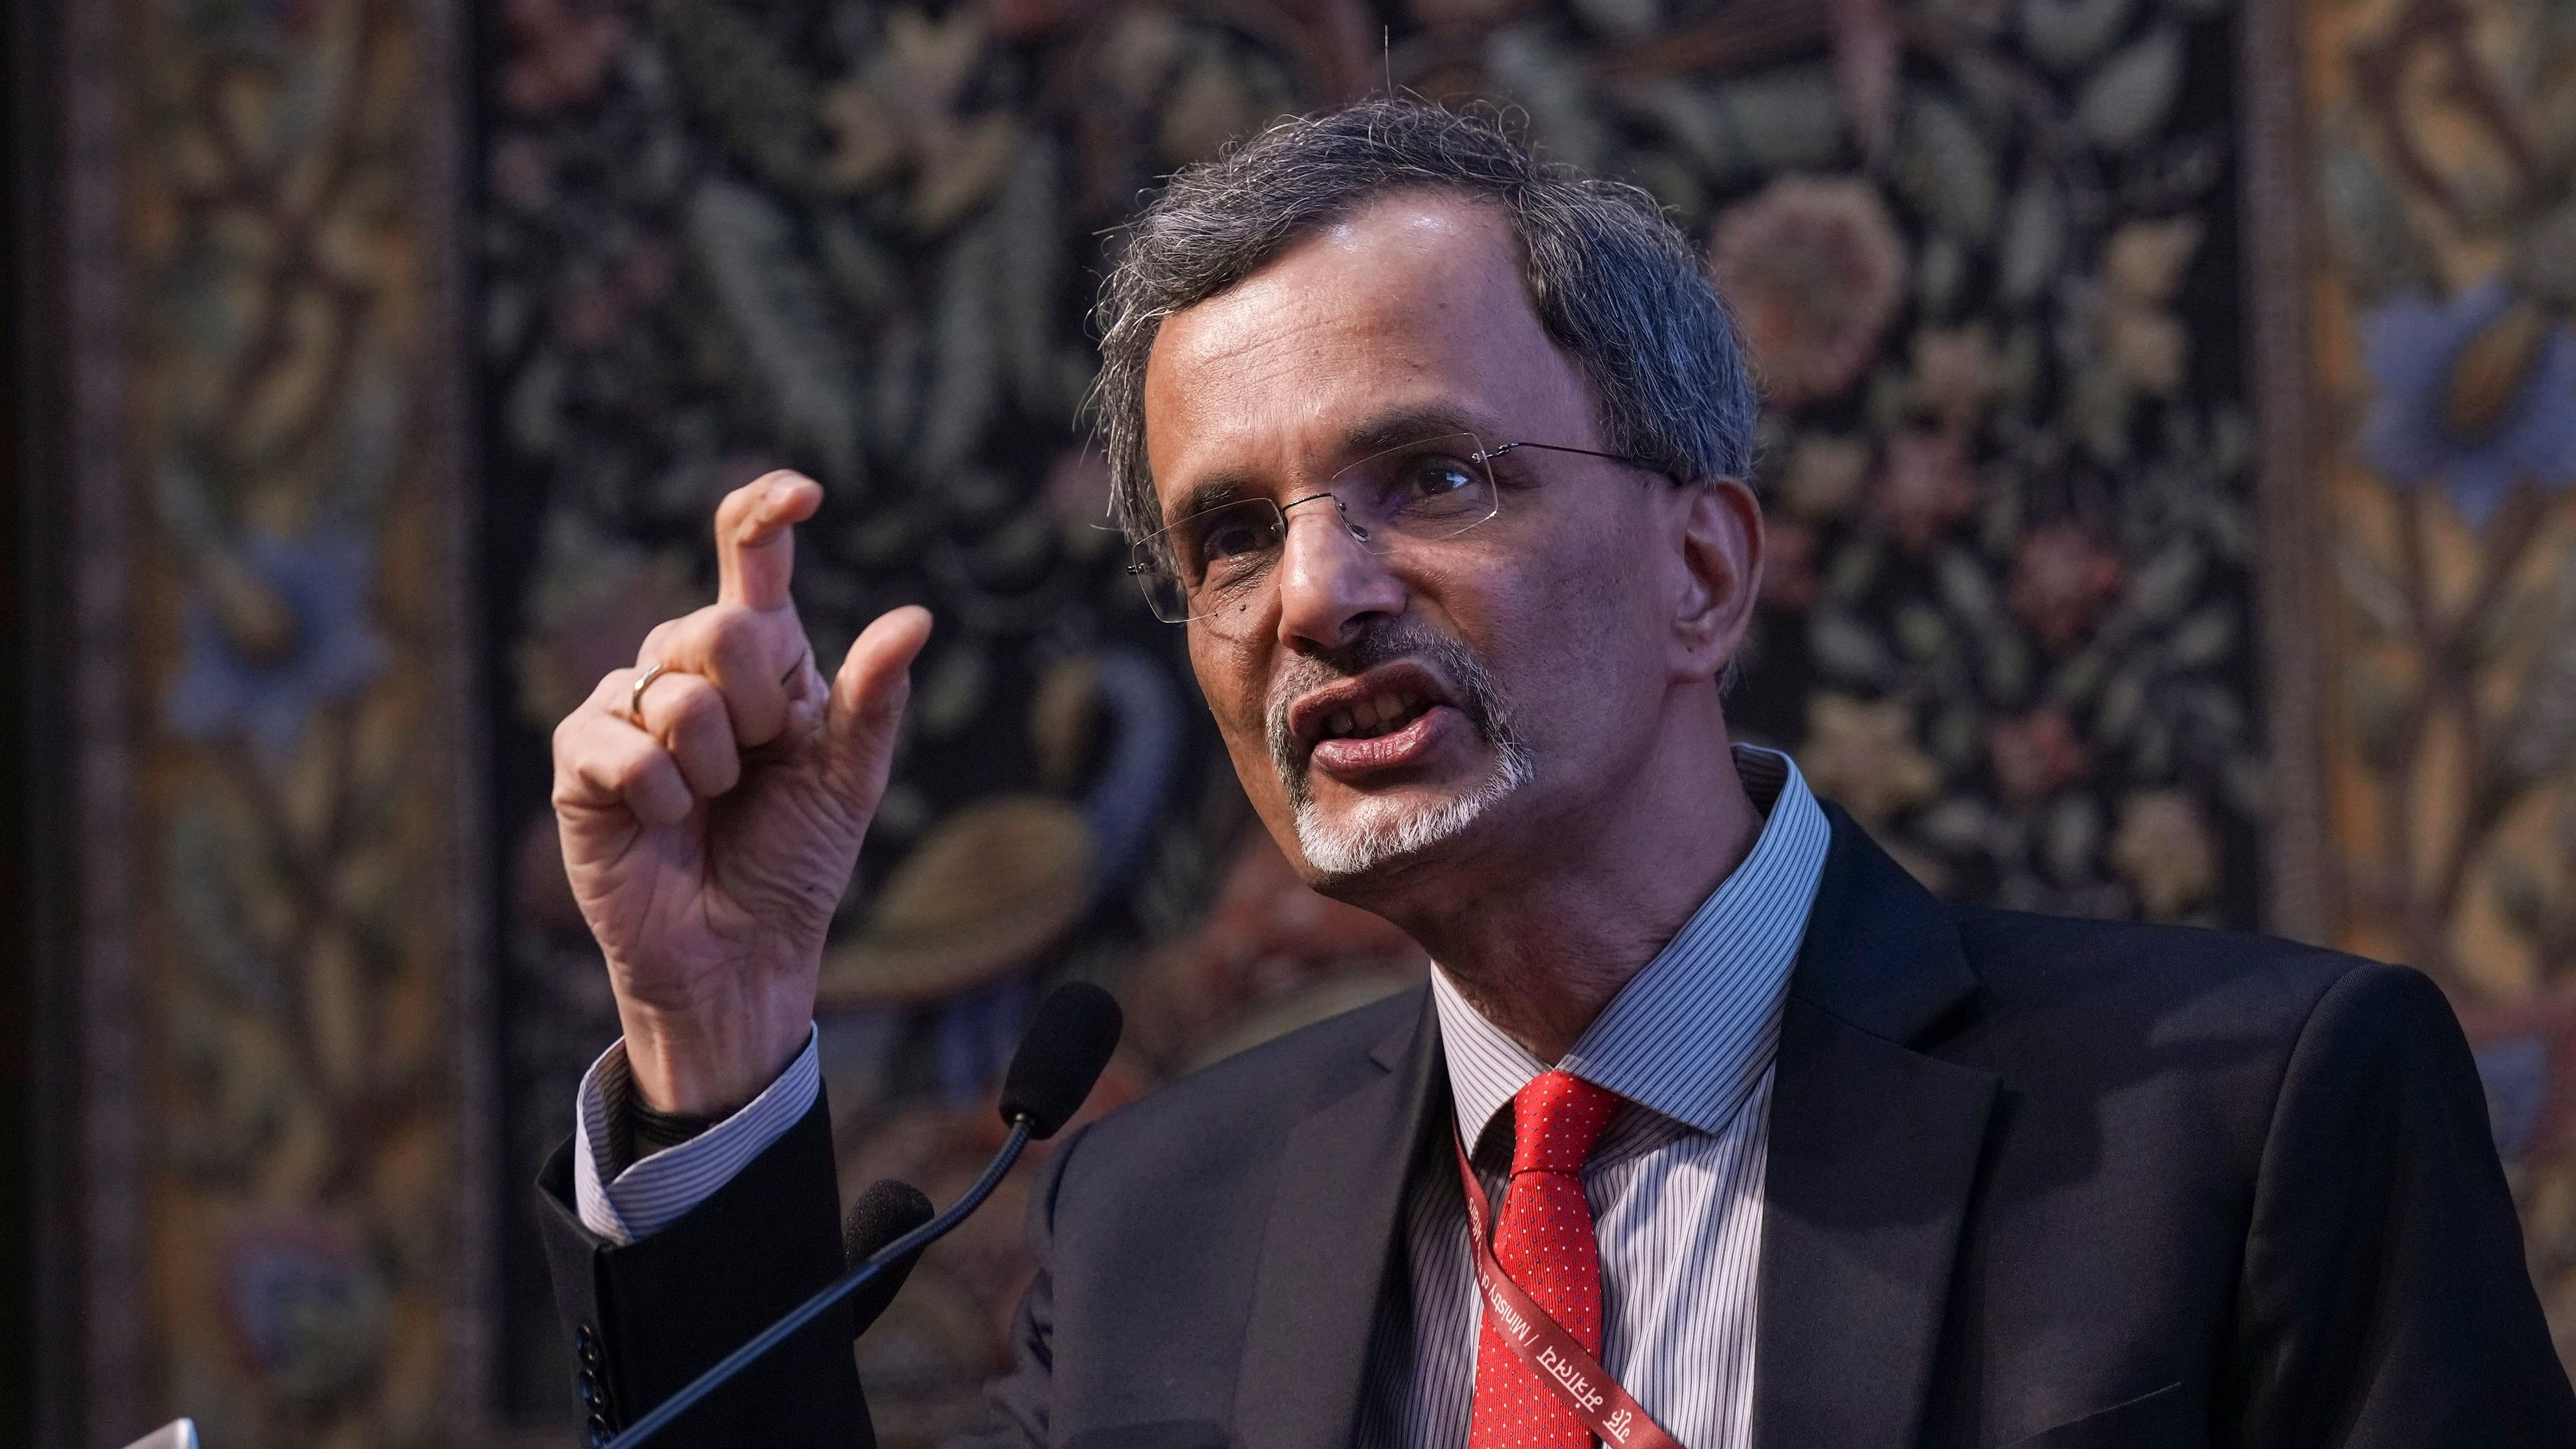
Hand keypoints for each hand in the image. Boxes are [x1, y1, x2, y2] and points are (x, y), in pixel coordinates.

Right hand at [551, 472, 931, 1115]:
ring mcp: (627, 708)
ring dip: (714, 764)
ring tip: (712, 806)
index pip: (751, 560)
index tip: (802, 494)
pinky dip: (662, 794)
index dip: (765, 512)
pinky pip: (623, 745)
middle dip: (758, 707)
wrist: (741, 952)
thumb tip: (915, 617)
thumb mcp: (848, 781)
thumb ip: (873, 699)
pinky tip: (665, 825)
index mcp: (761, 660)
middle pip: (717, 625)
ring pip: (675, 688)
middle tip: (758, 766)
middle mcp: (687, 669)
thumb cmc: (794, 863)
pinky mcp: (579, 760)